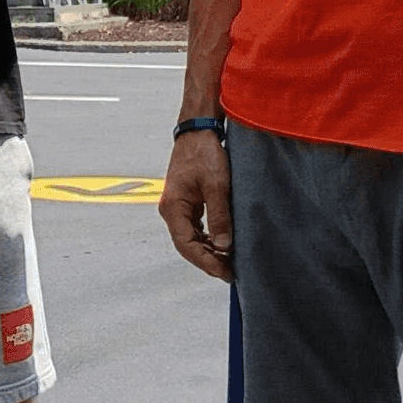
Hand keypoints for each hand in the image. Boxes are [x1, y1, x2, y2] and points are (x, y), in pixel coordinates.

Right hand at [160, 130, 232, 282]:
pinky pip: (195, 228)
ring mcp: (178, 207)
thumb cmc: (204, 153)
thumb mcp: (217, 186)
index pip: (186, 245)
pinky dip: (208, 239)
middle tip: (230, 272)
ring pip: (191, 238)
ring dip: (209, 251)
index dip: (205, 262)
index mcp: (173, 208)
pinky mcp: (186, 202)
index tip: (224, 272)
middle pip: (187, 245)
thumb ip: (219, 217)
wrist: (198, 130)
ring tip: (229, 261)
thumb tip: (224, 246)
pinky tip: (222, 244)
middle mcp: (171, 210)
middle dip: (208, 260)